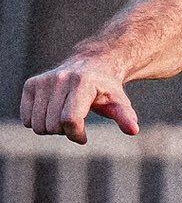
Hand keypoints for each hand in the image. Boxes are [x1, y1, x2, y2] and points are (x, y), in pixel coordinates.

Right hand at [19, 54, 139, 143]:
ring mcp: (43, 81)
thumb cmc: (106, 89)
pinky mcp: (31, 84)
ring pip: (38, 125)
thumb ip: (125, 117)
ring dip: (52, 129)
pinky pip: (26, 119)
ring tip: (65, 117)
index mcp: (82, 83)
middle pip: (53, 125)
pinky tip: (52, 114)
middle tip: (76, 123)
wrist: (91, 65)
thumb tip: (133, 130)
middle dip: (65, 132)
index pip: (70, 120)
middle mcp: (60, 79)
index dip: (76, 135)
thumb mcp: (119, 102)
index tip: (84, 137)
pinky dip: (38, 123)